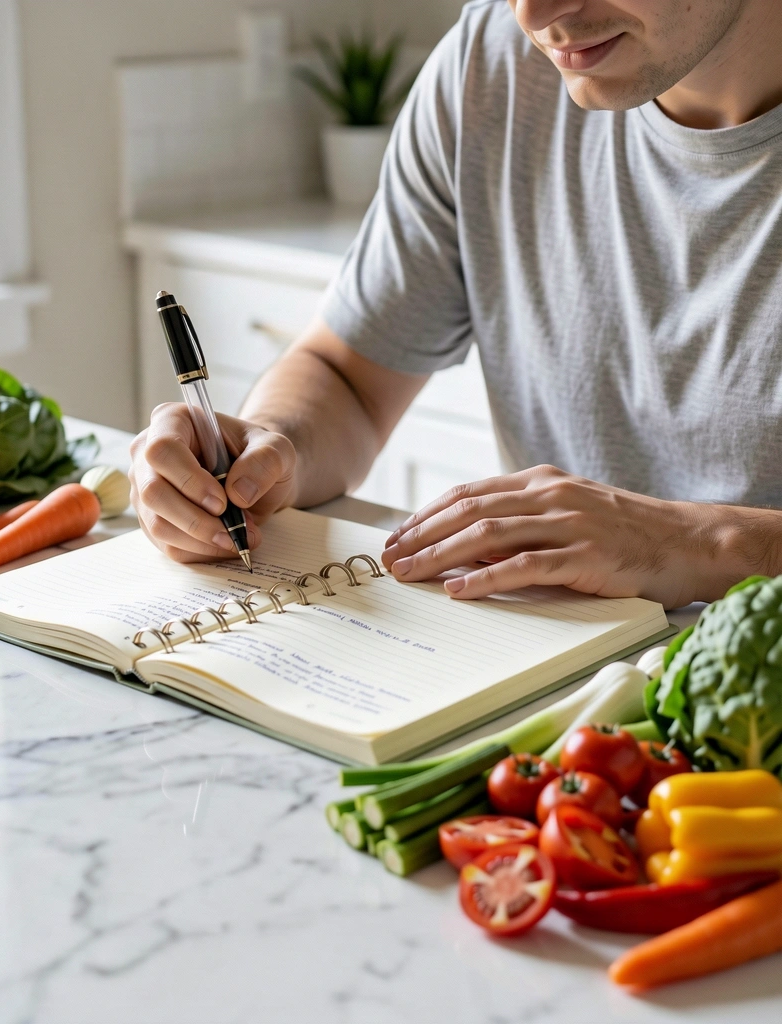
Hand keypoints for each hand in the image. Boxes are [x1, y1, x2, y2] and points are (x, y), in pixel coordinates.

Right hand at [129, 403, 296, 562]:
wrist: (254, 478)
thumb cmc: (258, 456)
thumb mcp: (277, 449)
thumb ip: (265, 461)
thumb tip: (238, 493)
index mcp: (172, 422)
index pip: (162, 449)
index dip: (189, 480)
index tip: (222, 501)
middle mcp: (148, 455)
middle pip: (153, 492)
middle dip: (196, 519)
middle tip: (232, 530)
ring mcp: (145, 490)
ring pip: (158, 524)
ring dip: (202, 540)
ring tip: (238, 537)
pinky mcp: (153, 521)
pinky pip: (168, 545)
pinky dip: (200, 552)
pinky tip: (225, 543)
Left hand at [380, 465, 757, 607]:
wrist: (689, 541)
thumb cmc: (624, 533)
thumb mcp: (567, 515)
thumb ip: (520, 523)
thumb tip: (466, 547)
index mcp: (541, 482)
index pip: (468, 493)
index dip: (426, 515)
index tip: (397, 536)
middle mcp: (549, 496)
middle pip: (468, 510)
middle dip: (421, 535)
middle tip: (389, 558)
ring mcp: (568, 524)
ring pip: (487, 534)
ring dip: (440, 555)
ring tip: (410, 573)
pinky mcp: (586, 556)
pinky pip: (525, 565)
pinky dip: (486, 577)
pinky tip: (458, 590)